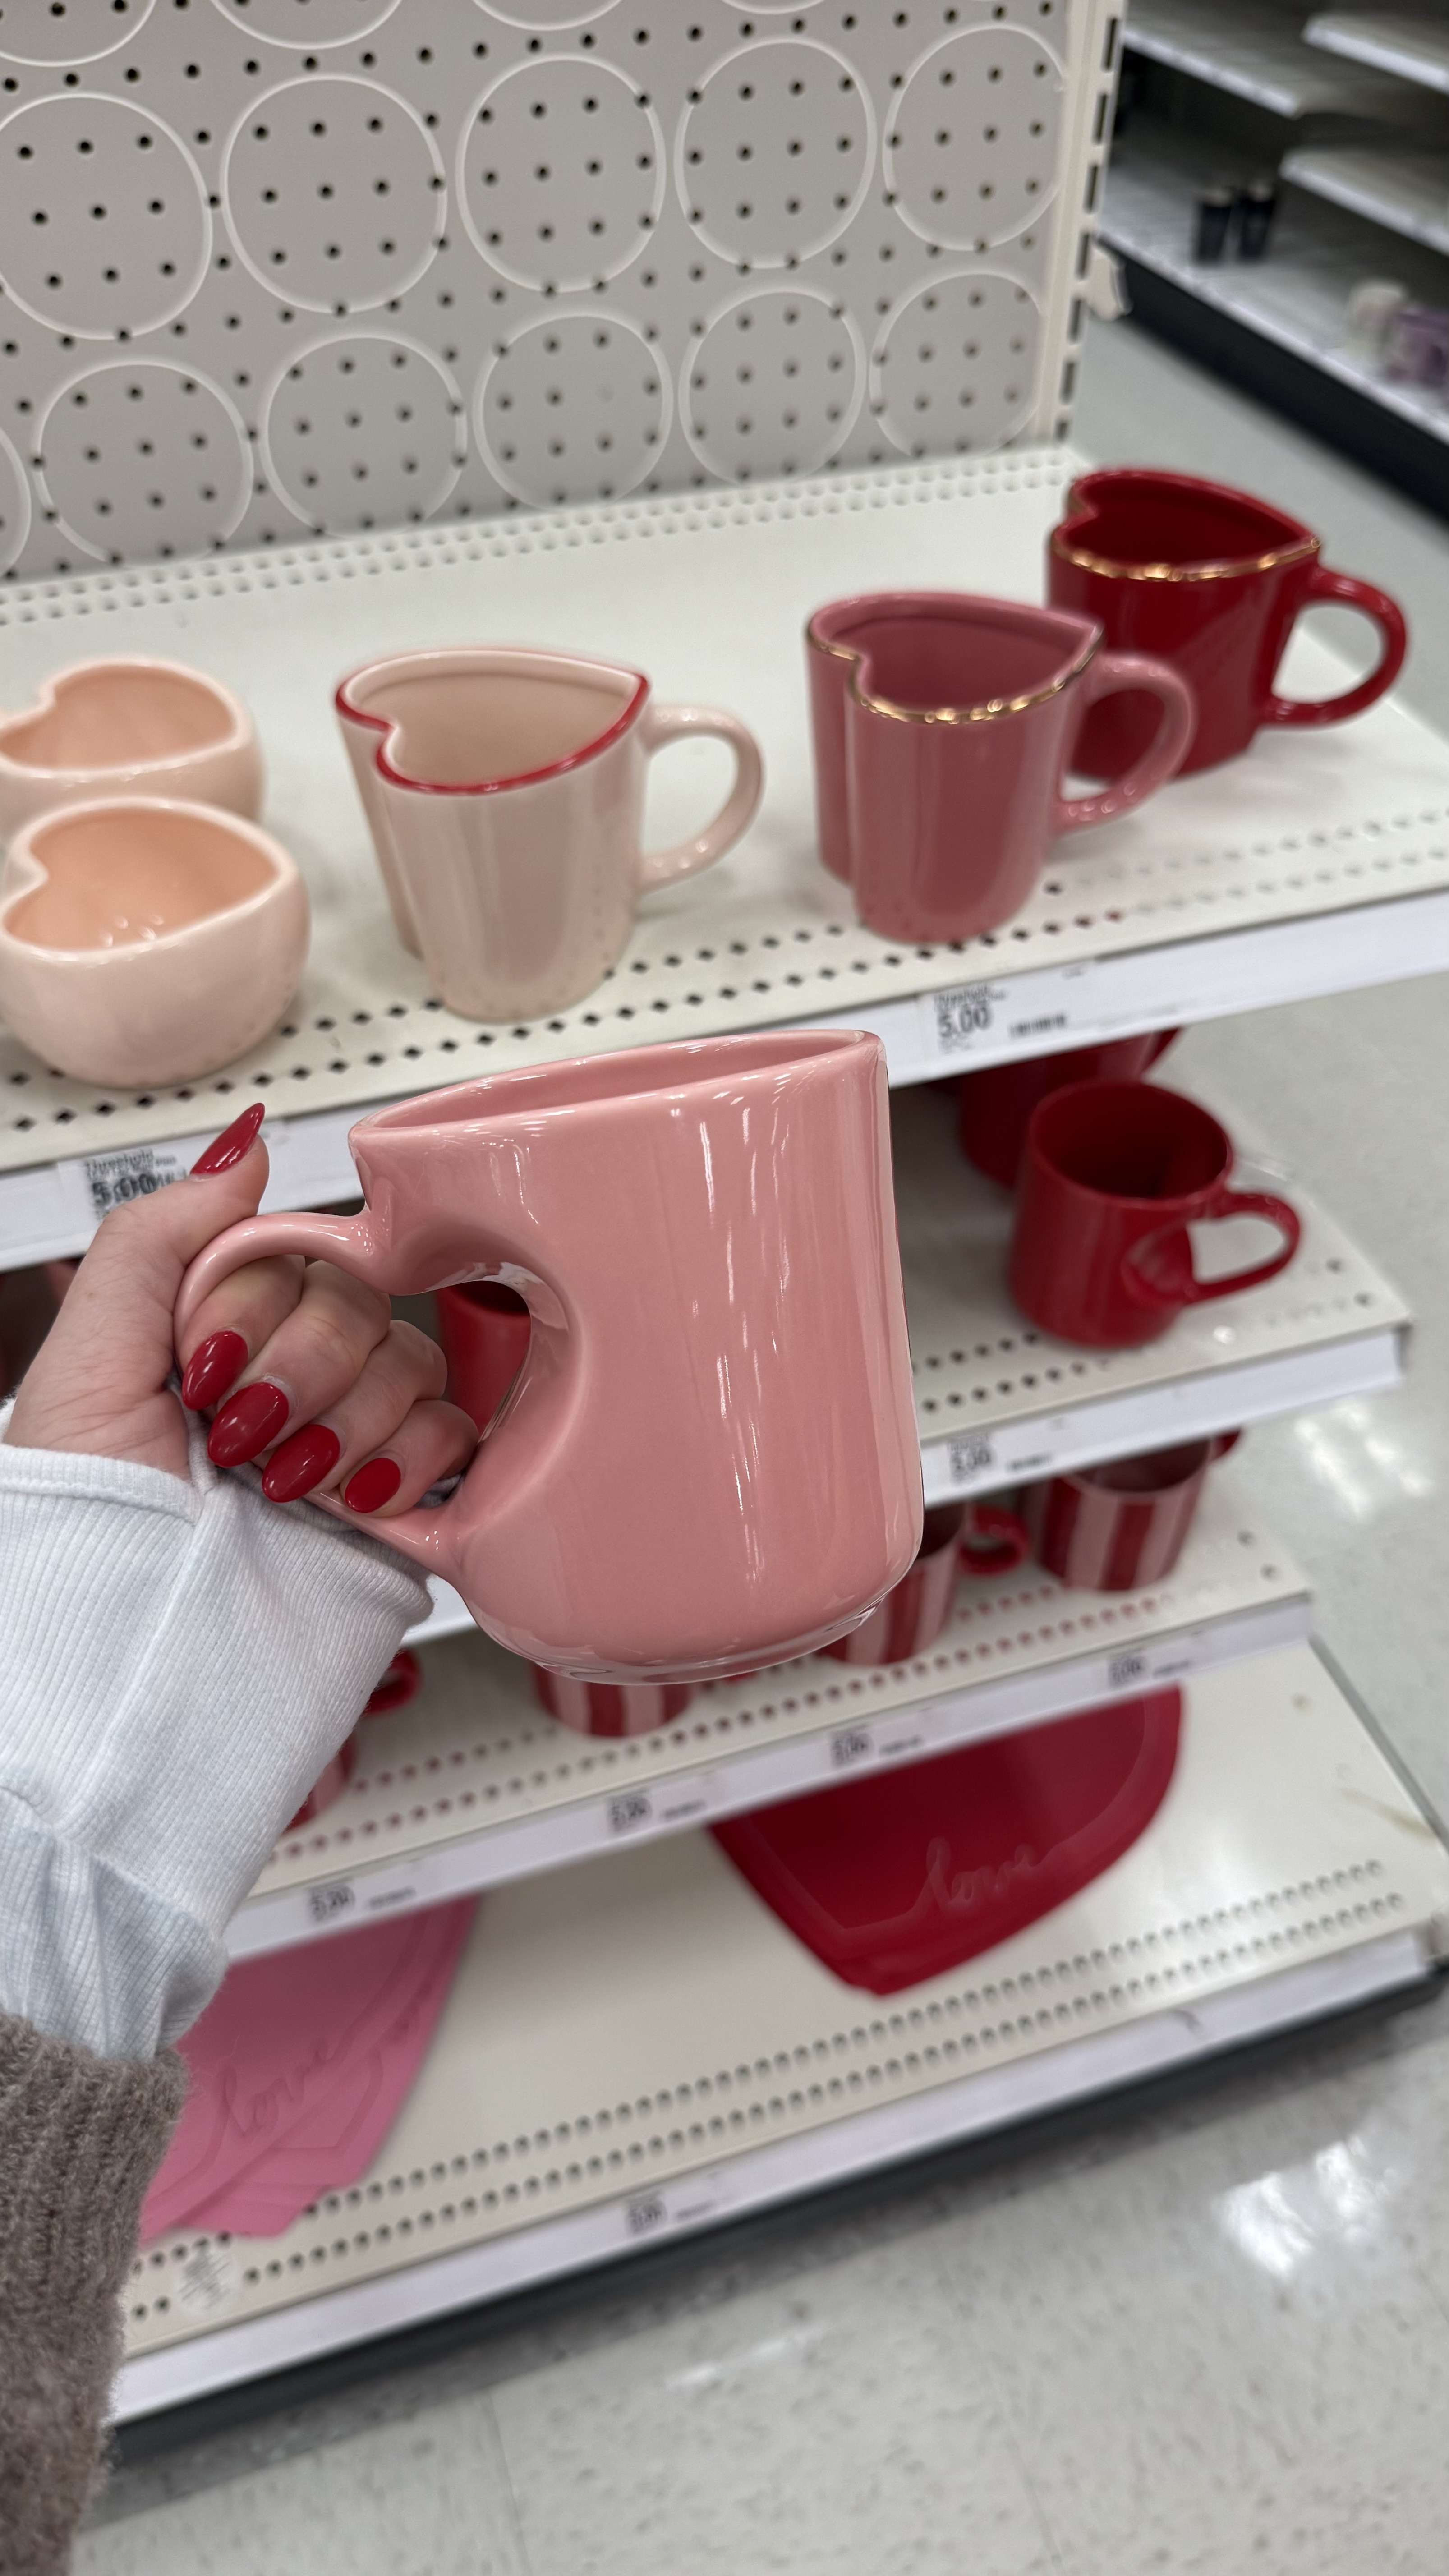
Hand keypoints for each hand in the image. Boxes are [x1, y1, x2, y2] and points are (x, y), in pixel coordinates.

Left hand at [6, 1102, 477, 1513]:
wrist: (131, 1648)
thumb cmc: (85, 1522)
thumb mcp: (88, 1355)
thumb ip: (161, 1235)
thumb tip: (241, 1148)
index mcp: (217, 1331)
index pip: (290, 1253)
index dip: (252, 1303)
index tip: (198, 1365)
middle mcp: (288, 1377)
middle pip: (359, 1304)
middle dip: (298, 1370)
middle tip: (238, 1433)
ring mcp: (350, 1437)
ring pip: (413, 1363)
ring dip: (345, 1422)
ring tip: (281, 1483)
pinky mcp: (401, 1500)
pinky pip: (454, 1439)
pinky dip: (406, 1464)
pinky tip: (346, 1499)